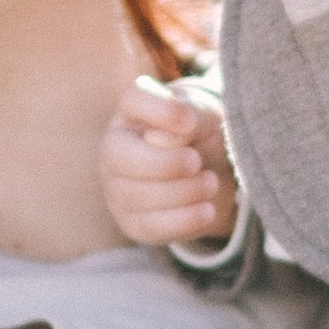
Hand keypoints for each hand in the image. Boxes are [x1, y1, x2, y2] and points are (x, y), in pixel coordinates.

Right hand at [102, 76, 239, 249]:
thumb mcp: (208, 115)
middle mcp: (116, 148)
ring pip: (136, 196)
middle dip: (164, 163)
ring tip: (211, 183)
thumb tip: (166, 139)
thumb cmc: (204, 135)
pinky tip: (207, 211)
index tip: (189, 120)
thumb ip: (192, 115)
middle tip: (197, 162)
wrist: (213, 173)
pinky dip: (183, 221)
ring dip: (182, 192)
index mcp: (134, 111)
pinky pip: (150, 227)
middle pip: (118, 155)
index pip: (132, 100)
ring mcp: (118, 188)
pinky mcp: (133, 222)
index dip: (158, 110)